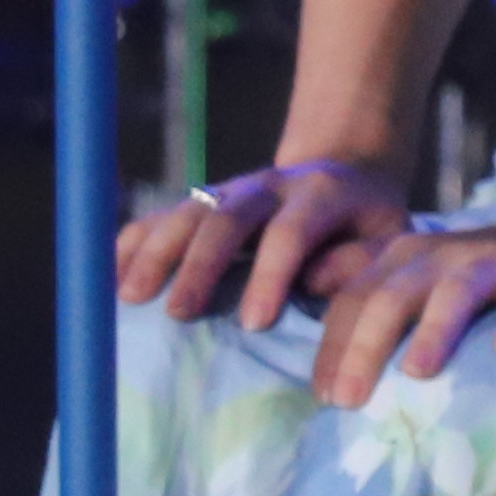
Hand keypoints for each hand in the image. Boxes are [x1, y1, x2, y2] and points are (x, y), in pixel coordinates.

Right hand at [120, 156, 413, 328]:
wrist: (344, 172)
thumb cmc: (368, 224)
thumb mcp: (387, 235)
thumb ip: (361, 260)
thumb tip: (318, 284)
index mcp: (319, 196)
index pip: (289, 233)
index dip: (271, 275)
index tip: (254, 324)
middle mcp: (267, 187)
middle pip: (225, 219)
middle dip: (199, 266)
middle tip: (177, 314)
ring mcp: (229, 191)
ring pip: (185, 213)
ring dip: (155, 254)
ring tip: (128, 298)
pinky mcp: (201, 202)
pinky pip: (158, 217)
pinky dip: (131, 244)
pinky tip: (107, 276)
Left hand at [299, 212, 495, 404]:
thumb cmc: (481, 278)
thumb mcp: (419, 278)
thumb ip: (367, 292)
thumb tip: (304, 306)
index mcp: (403, 259)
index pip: (354, 301)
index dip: (332, 346)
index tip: (322, 397)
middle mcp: (441, 255)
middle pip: (391, 297)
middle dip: (363, 347)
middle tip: (346, 400)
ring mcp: (494, 259)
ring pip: (455, 292)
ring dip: (434, 330)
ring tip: (418, 372)